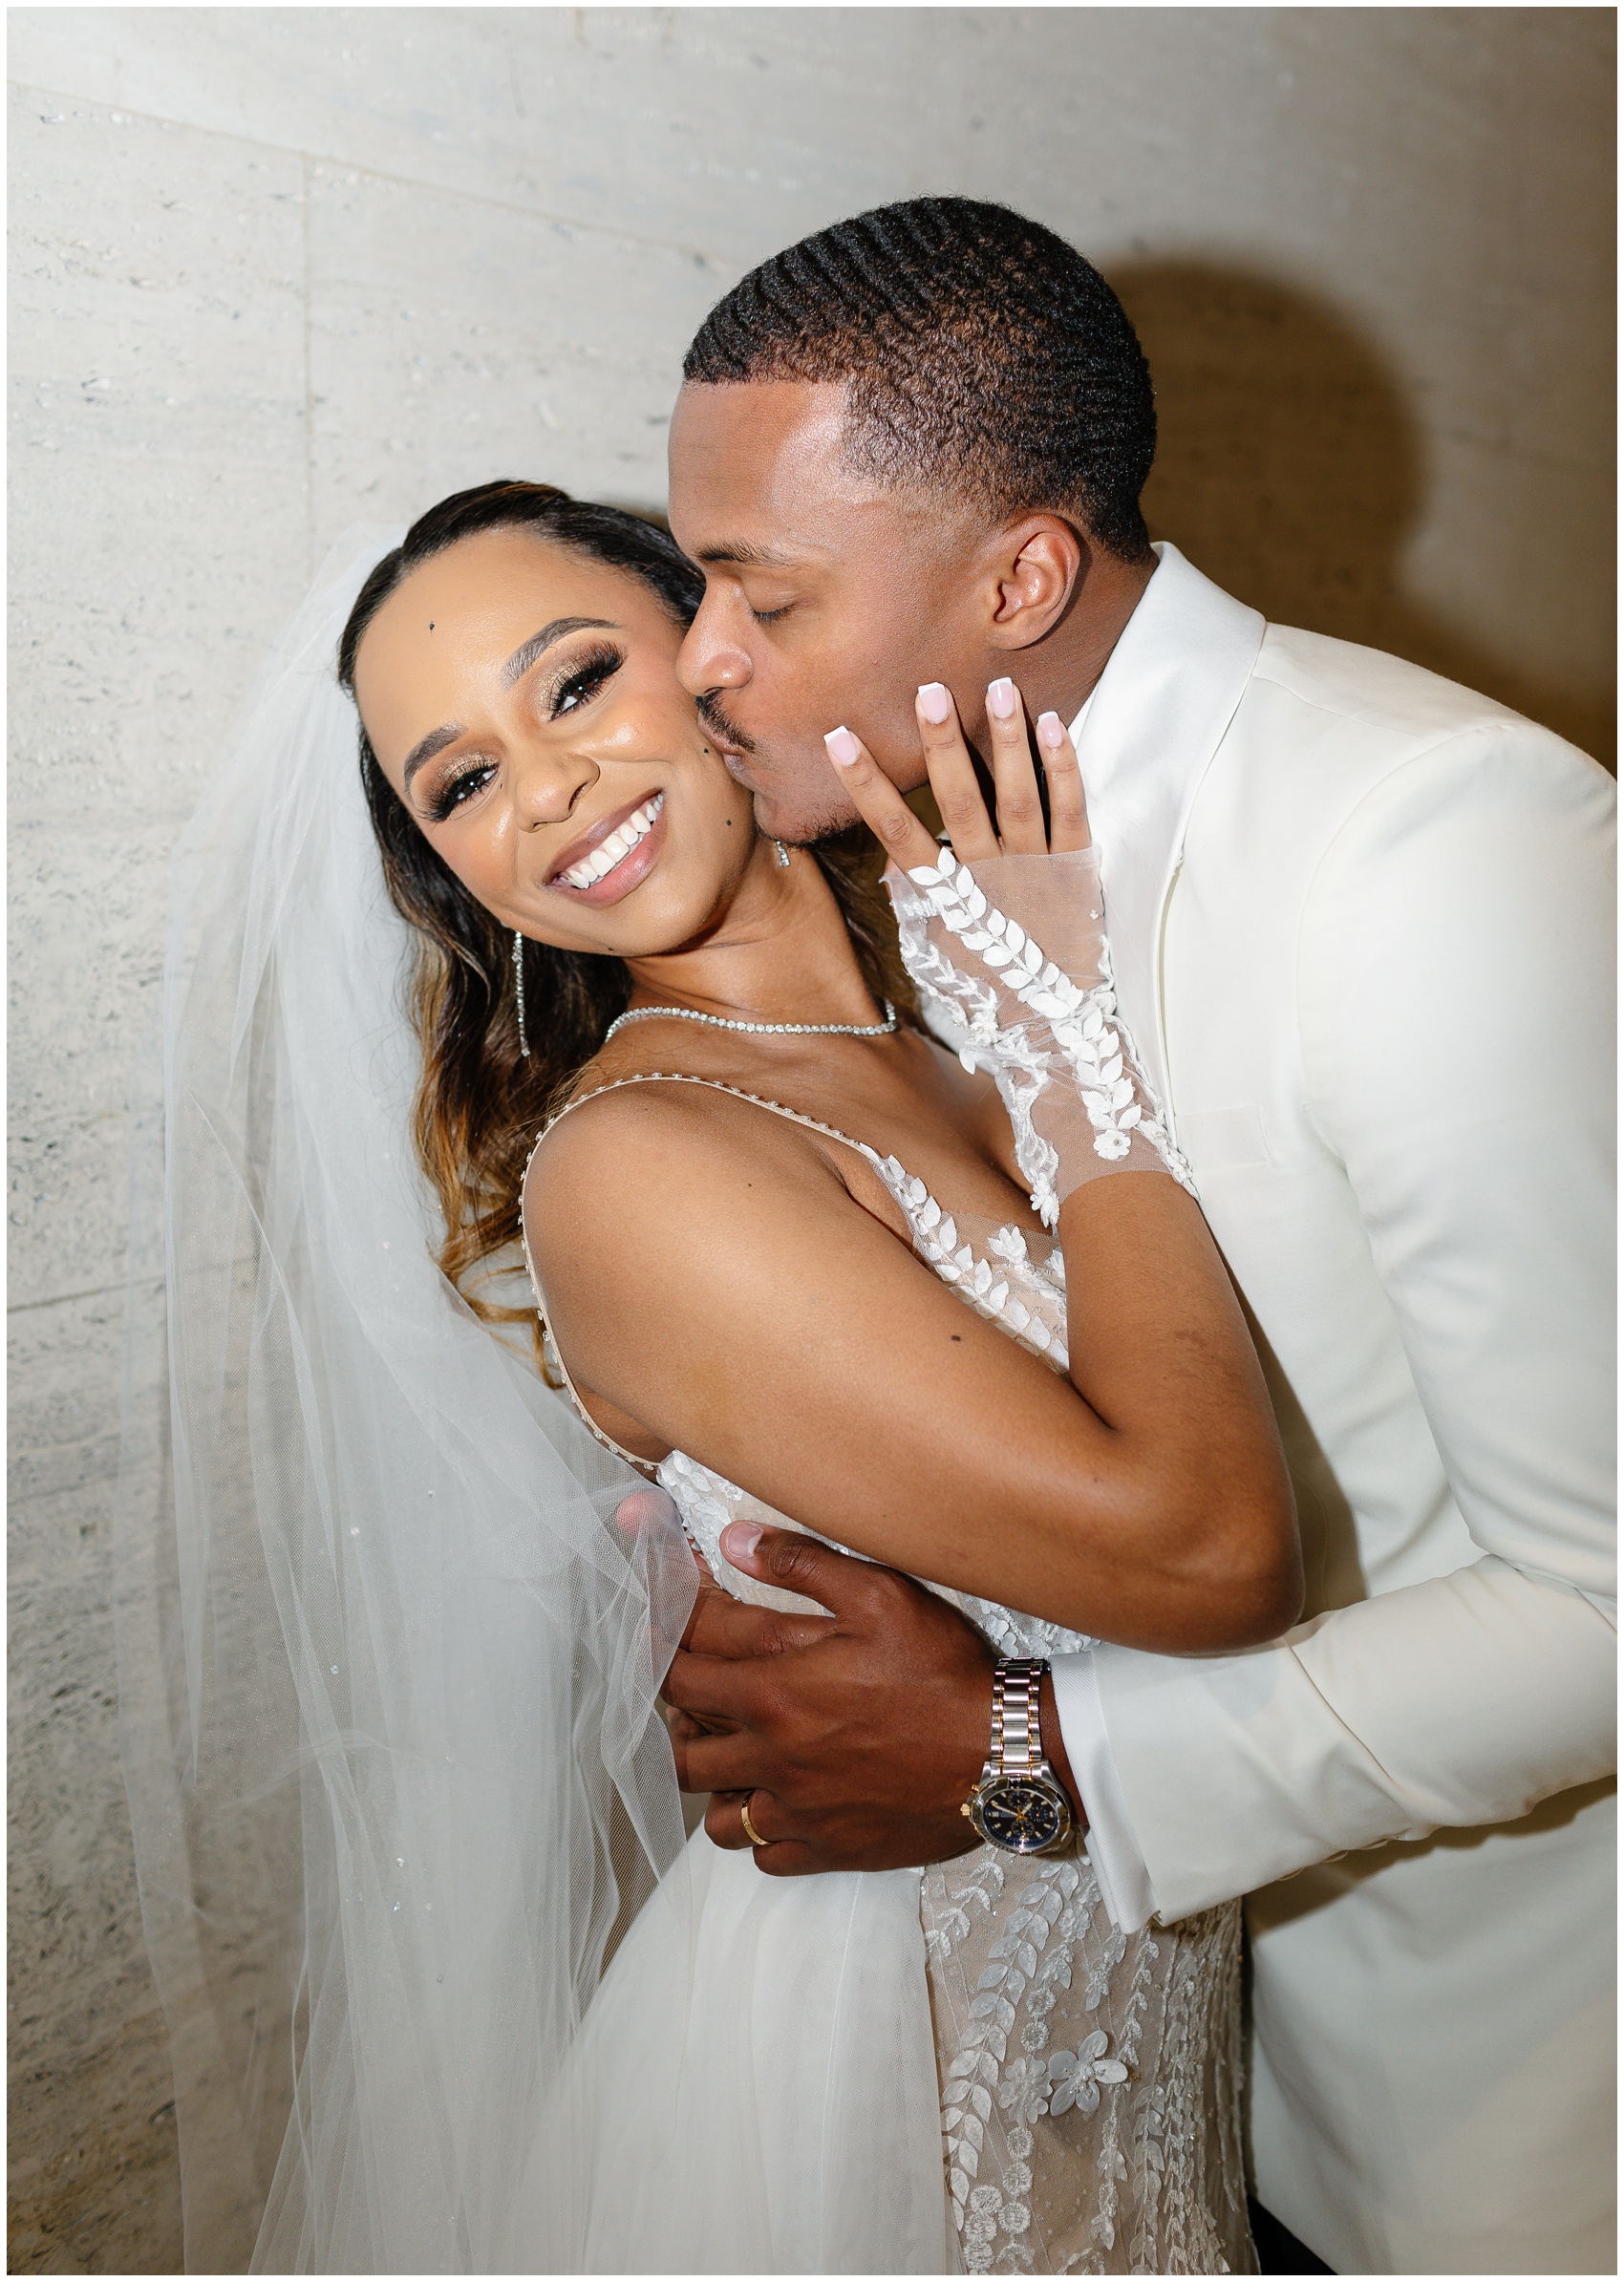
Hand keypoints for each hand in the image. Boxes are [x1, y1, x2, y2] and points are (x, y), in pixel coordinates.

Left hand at [663, 1522, 999, 1874]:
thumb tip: (734, 1540)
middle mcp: (770, 1757)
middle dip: (681, 1716)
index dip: (664, 1644)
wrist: (1005, 1757)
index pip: (680, 1669)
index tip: (668, 1629)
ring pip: (714, 1813)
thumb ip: (801, 1564)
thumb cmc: (944, 1673)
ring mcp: (797, 1810)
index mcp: (772, 1691)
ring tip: (734, 1752)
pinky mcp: (828, 1849)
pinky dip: (758, 1833)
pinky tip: (778, 1804)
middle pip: (681, 1746)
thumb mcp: (880, 1595)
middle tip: (700, 1691)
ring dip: (714, 1781)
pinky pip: (762, 1856)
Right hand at [827, 678, 1192, 1218]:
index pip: (897, 832)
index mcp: (948, 899)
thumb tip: (898, 862)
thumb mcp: (942, 955)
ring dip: (1005, 741)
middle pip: (959, 802)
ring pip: (1017, 797)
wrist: (1056, 1036)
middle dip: (941, 746)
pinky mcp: (1078, 871)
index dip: (868, 785)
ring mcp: (1036, 872)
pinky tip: (1055, 724)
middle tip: (927, 692)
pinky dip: (1064, 768)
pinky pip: (1071, 812)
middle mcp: (988, 880)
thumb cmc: (992, 995)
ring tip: (999, 687)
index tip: (840, 738)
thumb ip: (921, 905)